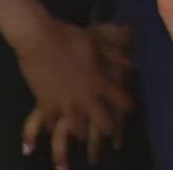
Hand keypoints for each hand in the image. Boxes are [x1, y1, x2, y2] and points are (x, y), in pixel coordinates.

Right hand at [14, 19, 133, 169]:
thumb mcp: (97, 42)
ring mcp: (65, 103)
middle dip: (109, 128)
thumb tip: (133, 64)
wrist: (39, 40)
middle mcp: (84, 97)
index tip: (129, 107)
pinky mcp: (46, 105)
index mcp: (99, 81)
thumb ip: (116, 56)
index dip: (128, 105)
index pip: (120, 99)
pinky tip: (55, 126)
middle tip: (110, 130)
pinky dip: (54, 126)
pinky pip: (52, 123)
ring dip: (83, 132)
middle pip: (102, 122)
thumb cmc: (70, 37)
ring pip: (78, 129)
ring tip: (84, 134)